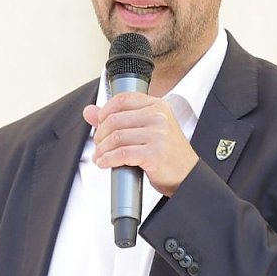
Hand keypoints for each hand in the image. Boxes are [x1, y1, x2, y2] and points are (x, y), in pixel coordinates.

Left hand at [83, 93, 197, 196]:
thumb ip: (118, 118)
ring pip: (116, 137)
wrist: (187, 176)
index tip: (99, 123)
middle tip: (98, 145)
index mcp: (158, 106)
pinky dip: (108, 159)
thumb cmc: (168, 154)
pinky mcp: (154, 153)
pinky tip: (105, 163)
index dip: (104, 111)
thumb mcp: (146, 130)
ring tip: (100, 156)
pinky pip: (121, 154)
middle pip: (115, 119)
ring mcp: (158, 135)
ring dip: (102, 149)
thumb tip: (89, 111)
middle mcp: (159, 117)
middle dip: (100, 135)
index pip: (123, 99)